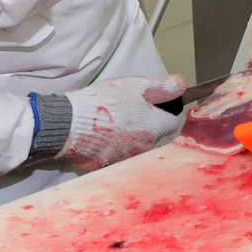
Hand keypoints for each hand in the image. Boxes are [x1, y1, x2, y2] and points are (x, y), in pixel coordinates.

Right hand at [51, 74, 186, 171]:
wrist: (68, 123)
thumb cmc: (103, 102)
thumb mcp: (136, 86)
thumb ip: (163, 86)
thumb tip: (183, 85)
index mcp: (154, 127)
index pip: (171, 122)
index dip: (161, 112)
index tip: (147, 106)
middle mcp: (144, 148)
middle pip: (153, 137)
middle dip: (144, 126)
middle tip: (125, 113)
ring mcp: (124, 159)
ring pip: (134, 148)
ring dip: (128, 139)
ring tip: (110, 124)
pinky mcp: (105, 166)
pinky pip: (114, 157)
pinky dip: (109, 149)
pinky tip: (99, 138)